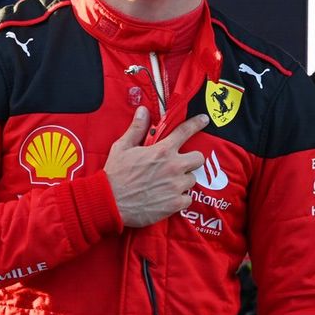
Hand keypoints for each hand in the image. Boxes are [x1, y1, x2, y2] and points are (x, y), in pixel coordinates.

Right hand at [104, 106, 207, 227]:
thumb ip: (136, 129)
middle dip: (191, 160)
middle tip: (179, 164)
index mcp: (162, 150)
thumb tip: (143, 111)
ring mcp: (176, 186)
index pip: (185, 131)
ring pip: (192, 179)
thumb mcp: (122, 147)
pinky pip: (188, 199)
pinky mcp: (175, 204)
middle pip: (198, 158)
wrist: (110, 203)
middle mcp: (173, 167)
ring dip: (183, 180)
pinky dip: (180, 198)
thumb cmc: (115, 174)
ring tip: (168, 183)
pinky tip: (168, 198)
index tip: (204, 120)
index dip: (196, 124)